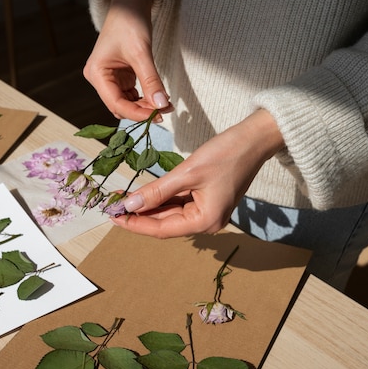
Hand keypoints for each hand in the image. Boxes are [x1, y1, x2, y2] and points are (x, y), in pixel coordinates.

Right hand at [83, 0, 170, 121]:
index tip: (158, 116)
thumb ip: (151, 81)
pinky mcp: (120, 78)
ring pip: (127, 103)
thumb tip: (161, 105)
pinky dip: (145, 99)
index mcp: (96, 73)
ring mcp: (109, 79)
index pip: (116, 103)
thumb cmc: (130, 22)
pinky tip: (158, 98)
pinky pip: (131, 96)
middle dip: (142, 111)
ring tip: (165, 105)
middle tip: (165, 111)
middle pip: (120, 106)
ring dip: (145, 107)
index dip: (137, 114)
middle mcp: (99, 79)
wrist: (130, 4)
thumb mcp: (141, 52)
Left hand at [110, 109, 284, 237]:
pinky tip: (143, 194)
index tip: (113, 215)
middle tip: (113, 205)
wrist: (254, 139)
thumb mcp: (186, 173)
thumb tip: (129, 205)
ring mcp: (208, 212)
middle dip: (138, 215)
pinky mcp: (207, 201)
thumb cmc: (225, 154)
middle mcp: (207, 223)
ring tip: (123, 199)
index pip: (161, 229)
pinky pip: (179, 204)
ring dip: (148, 207)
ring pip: (170, 214)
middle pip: (164, 224)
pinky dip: (161, 199)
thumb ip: (156, 191)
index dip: (135, 224)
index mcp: (205, 221)